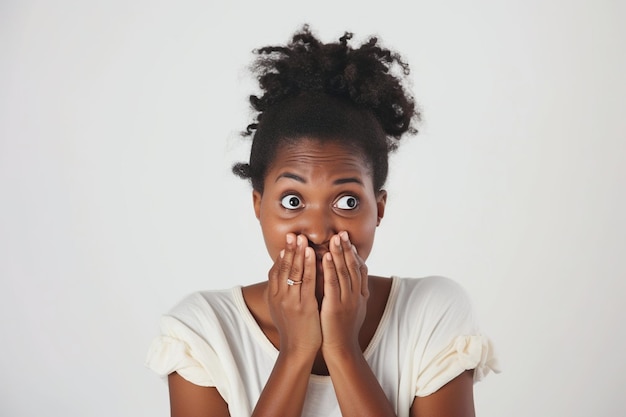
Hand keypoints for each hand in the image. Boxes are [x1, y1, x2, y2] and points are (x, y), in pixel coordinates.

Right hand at [267, 233, 321, 354]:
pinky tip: (313, 254)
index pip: (275, 271)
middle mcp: (280, 297)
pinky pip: (307, 281)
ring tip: (302, 238)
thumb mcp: (282, 310)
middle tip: (293, 234)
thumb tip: (284, 279)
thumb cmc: (294, 329)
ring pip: (294, 271)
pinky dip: (310, 265)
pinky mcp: (304, 305)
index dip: (281, 256)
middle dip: (289, 249)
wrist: (297, 350)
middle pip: (283, 268)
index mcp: (274, 297)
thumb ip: (282, 294)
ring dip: (298, 252)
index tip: (286, 242)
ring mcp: (291, 301)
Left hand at [320, 231, 368, 353]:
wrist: (341, 350)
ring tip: (335, 238)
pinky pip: (332, 284)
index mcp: (360, 295)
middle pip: (352, 267)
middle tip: (342, 232)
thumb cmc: (343, 330)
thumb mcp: (352, 309)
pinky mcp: (335, 307)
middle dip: (347, 249)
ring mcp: (347, 301)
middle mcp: (356, 296)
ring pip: (344, 272)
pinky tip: (323, 257)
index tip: (348, 240)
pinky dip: (328, 269)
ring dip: (338, 254)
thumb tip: (354, 282)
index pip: (359, 270)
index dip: (354, 254)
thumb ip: (352, 294)